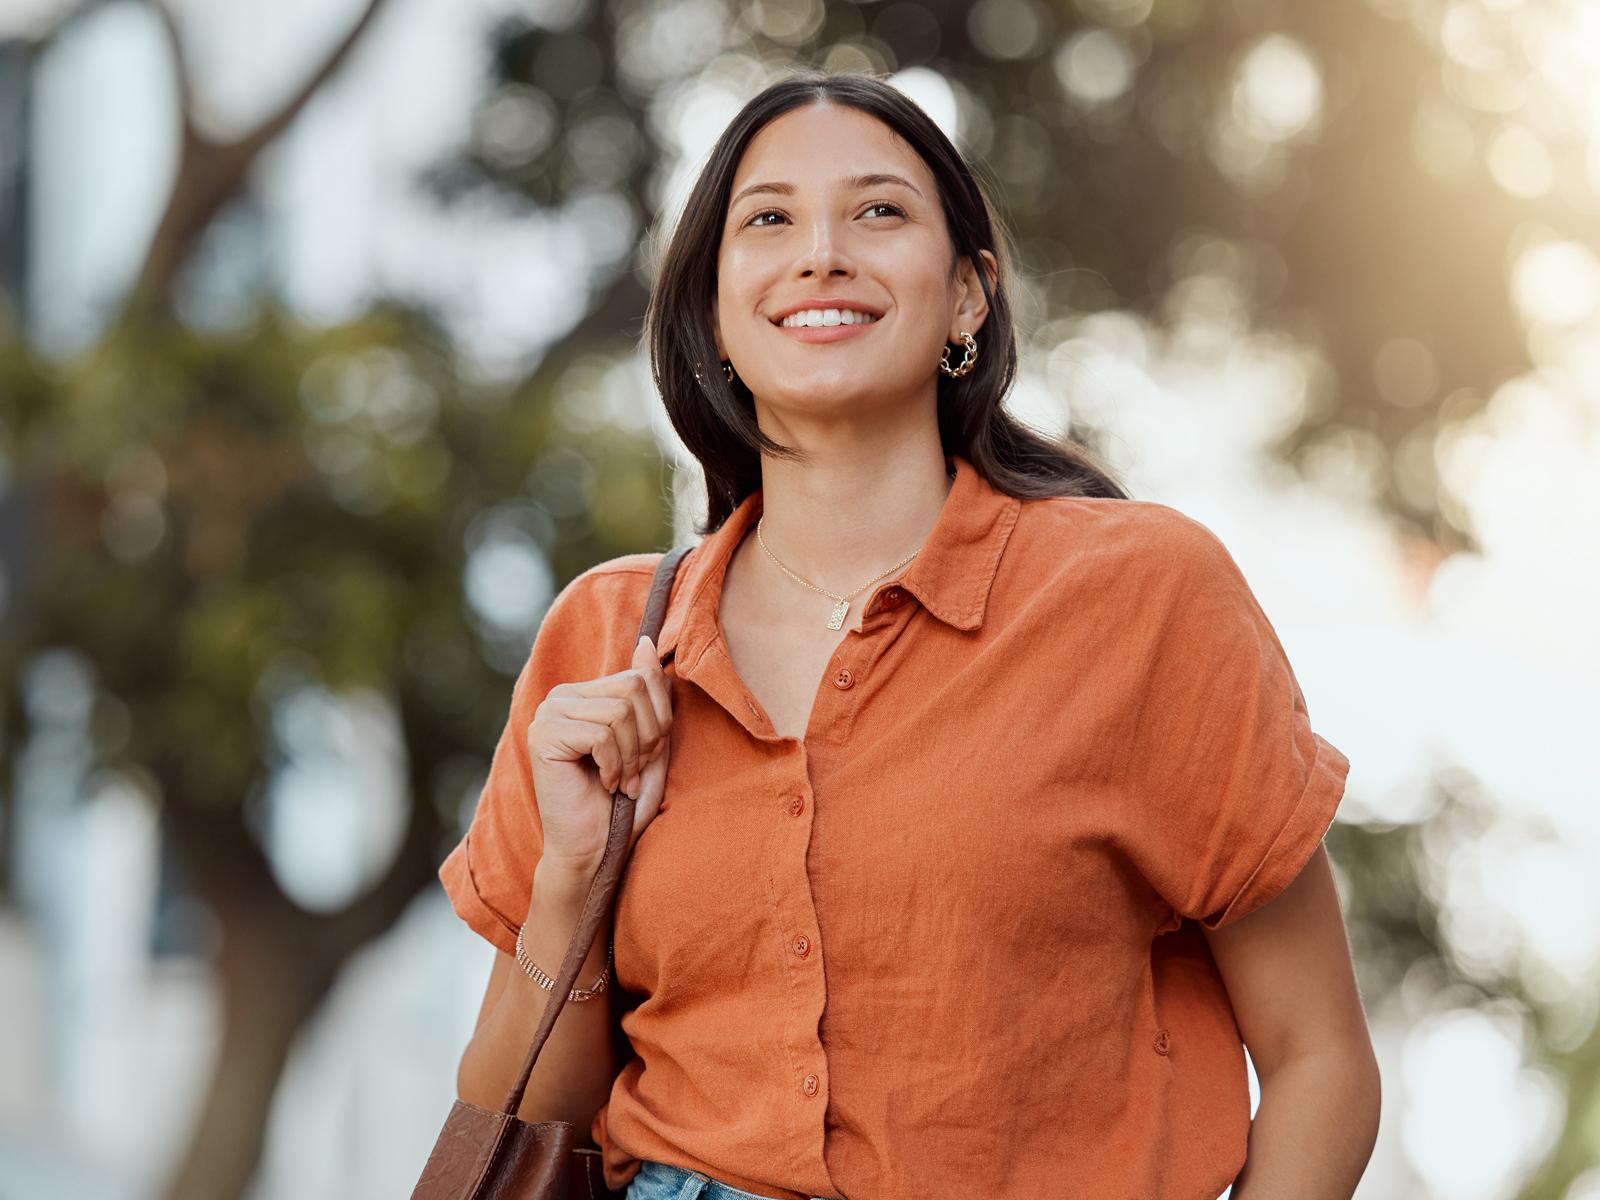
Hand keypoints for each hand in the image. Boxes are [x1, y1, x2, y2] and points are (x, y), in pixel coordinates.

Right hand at [525, 636, 672, 887]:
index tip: (647, 756)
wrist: (591, 849)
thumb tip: (647, 643)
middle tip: (635, 771)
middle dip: (649, 736)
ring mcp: (549, 712)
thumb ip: (651, 697)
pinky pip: (602, 734)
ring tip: (620, 780)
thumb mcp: (650, 744)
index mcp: (589, 692)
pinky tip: (604, 784)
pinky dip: (614, 765)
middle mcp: (564, 695)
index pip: (644, 675)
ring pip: (621, 711)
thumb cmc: (621, 802)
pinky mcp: (543, 734)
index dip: (660, 719)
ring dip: (632, 755)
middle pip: (635, 687)